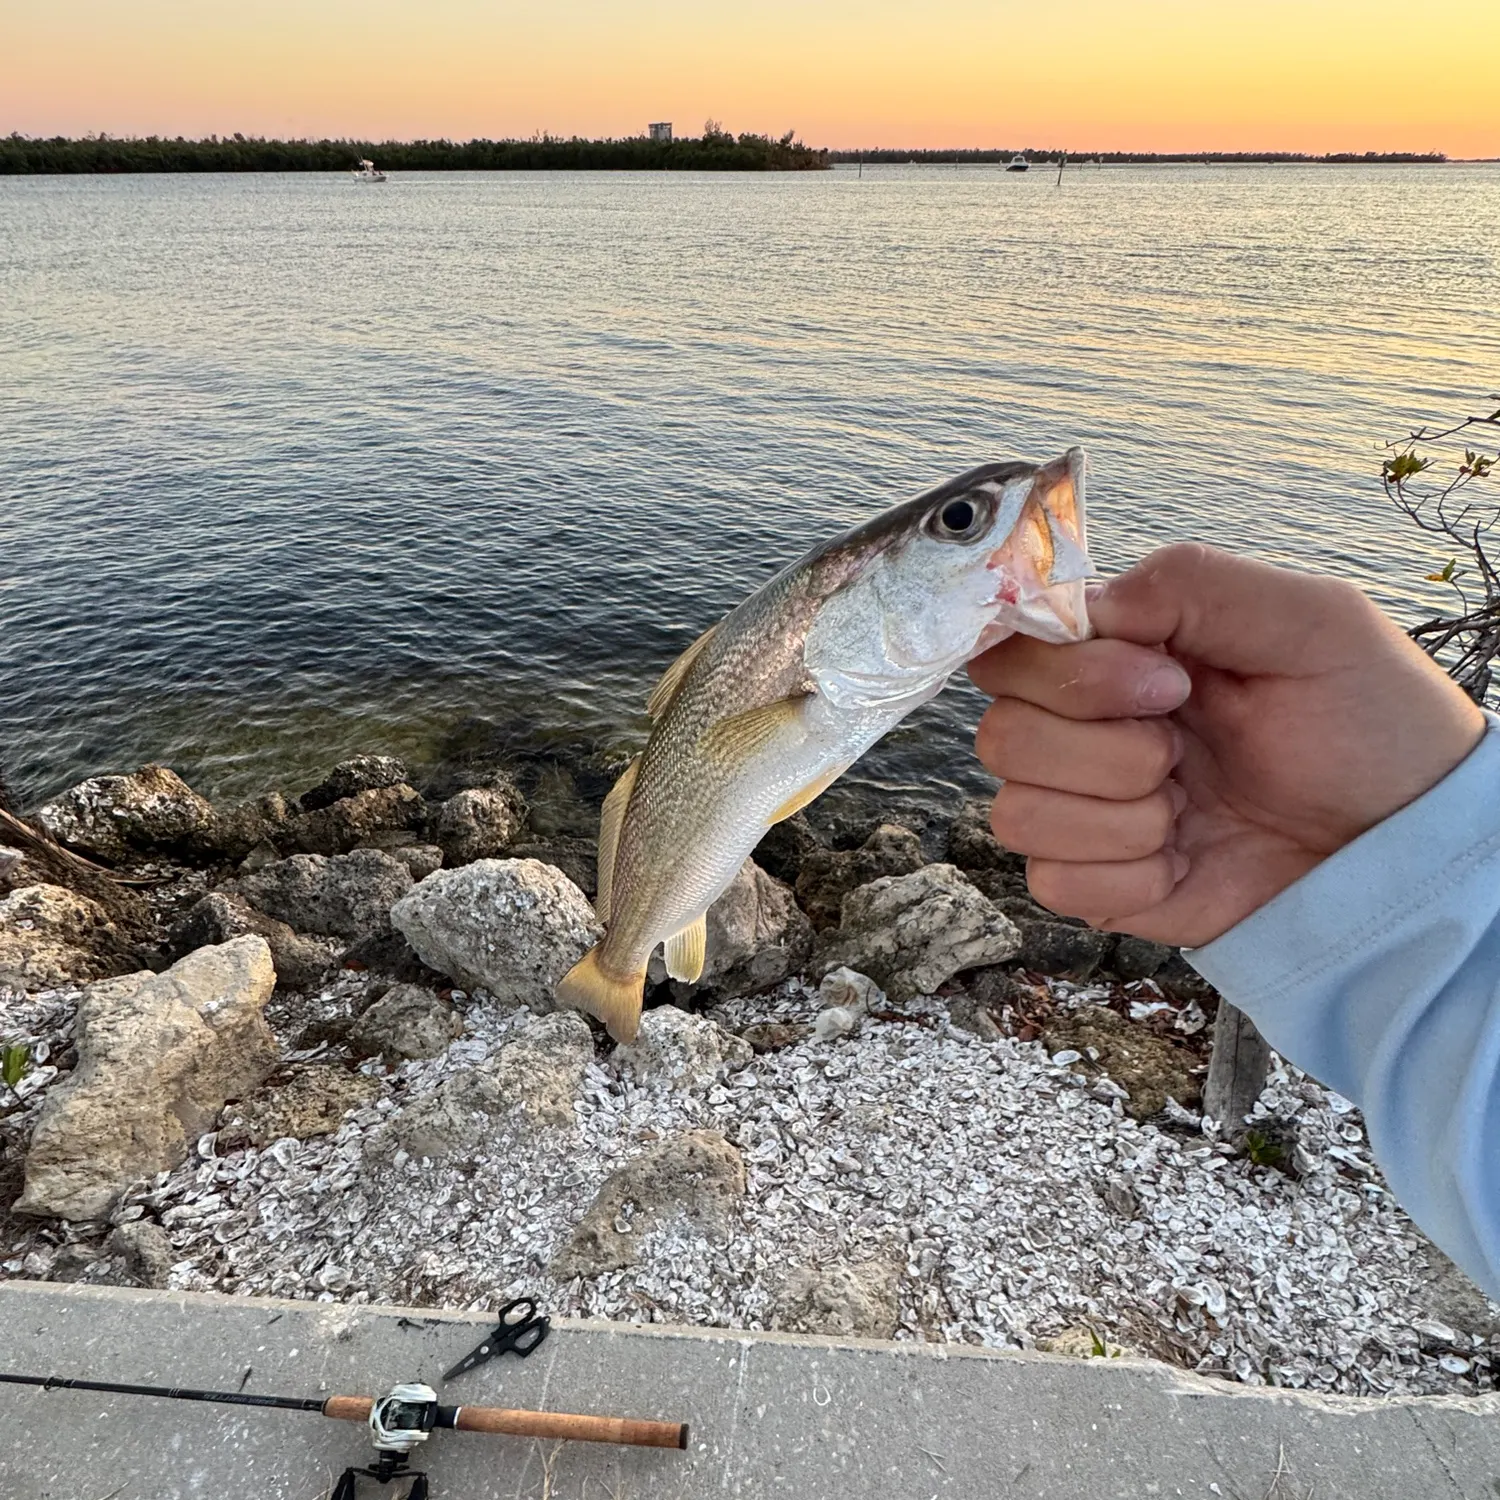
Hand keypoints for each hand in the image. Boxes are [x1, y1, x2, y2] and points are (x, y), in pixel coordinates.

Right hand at [968, 542, 1486, 947]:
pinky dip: (1125, 876)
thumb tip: (1083, 606)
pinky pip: (1053, 883)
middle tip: (1186, 748)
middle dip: (1103, 749)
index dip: (1064, 672)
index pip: (1009, 652)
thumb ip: (1193, 584)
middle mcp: (1088, 732)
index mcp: (1121, 659)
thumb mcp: (1310, 621)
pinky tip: (1182, 859)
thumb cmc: (1372, 724)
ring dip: (1117, 815)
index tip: (1165, 682)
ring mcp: (1091, 813)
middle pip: (1000, 736)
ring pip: (1015, 814)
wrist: (1406, 844)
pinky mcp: (1104, 887)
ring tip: (1190, 808)